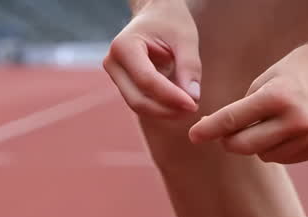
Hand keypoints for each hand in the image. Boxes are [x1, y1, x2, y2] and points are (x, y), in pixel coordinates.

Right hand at [103, 0, 200, 117]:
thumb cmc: (170, 21)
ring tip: (190, 106)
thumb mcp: (185, 38)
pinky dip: (162, 107)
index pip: (147, 80)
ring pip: (139, 105)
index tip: (194, 104)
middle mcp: (113, 63)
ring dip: (165, 112)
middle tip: (194, 108)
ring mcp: (116, 76)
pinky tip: (181, 104)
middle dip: (167, 109)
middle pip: (138, 99)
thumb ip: (189, 66)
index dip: (171, 96)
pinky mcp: (124, 84)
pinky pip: (142, 102)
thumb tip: (193, 98)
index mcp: (124, 46)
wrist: (155, 14)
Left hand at [188, 37, 307, 163]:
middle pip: (245, 146)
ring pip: (265, 156)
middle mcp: (296, 120)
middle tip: (227, 133)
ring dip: (259, 144)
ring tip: (271, 122)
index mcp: (278, 97)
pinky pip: (286, 158)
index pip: (234, 120)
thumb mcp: (269, 78)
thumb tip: (223, 133)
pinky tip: (288, 130)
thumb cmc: (302, 68)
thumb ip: (246, 106)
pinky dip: (279, 148)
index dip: (210, 129)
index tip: (193, 136)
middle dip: (230, 141)